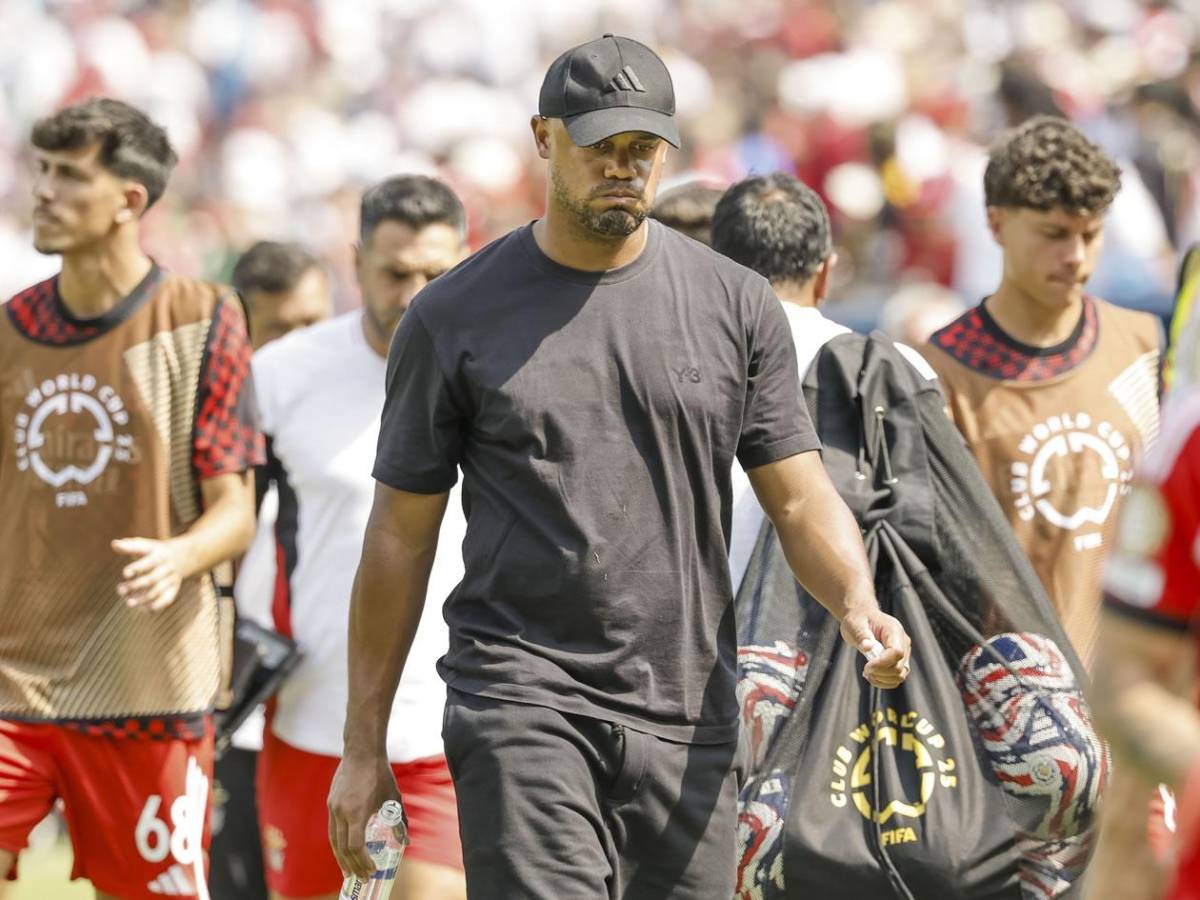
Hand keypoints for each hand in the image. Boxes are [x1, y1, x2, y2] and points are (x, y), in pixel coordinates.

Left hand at [111, 537, 187, 609]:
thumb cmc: (155, 551)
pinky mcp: (174, 589)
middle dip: (135, 586)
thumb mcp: (145, 545)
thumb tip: (113, 544)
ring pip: (158, 591)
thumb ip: (129, 546)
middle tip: (120, 590)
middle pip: (152, 579)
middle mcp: (167, 568)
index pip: (148, 563)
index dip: (137, 569)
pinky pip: (167, 600)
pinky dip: (156, 605)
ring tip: (128, 603)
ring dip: (142, 599)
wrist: (184, 556)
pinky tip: (143, 608)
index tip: (124, 574)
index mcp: (159, 555)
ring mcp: (172, 579)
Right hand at [328, 751, 402, 878]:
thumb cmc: (380, 774)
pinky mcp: (330, 802)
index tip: (372, 870)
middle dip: (352, 865)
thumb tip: (406, 840)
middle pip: (343, 847)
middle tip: (361, 878)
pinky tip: (342, 851)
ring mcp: (333, 807)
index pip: (355, 846)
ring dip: (341, 858)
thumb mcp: (393, 798)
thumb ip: (398, 821)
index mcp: (357, 812)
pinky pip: (332, 829)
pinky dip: (337, 843)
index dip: (363, 861)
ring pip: (334, 840)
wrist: (361, 751)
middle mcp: (341, 812)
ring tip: (348, 872)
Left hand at [840, 607, 910, 688]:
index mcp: (894, 630)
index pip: (896, 652)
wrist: (862, 618)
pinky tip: (872, 676)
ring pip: (900, 675)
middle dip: (880, 673)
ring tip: (867, 673)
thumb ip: (861, 635)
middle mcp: (903, 642)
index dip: (882, 664)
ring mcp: (904, 653)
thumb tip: (867, 647)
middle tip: (865, 670)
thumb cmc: (858, 620)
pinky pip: (896, 678)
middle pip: (899, 667)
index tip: (866, 667)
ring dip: (882, 679)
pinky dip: (884, 682)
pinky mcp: (900, 661)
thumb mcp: (854, 624)